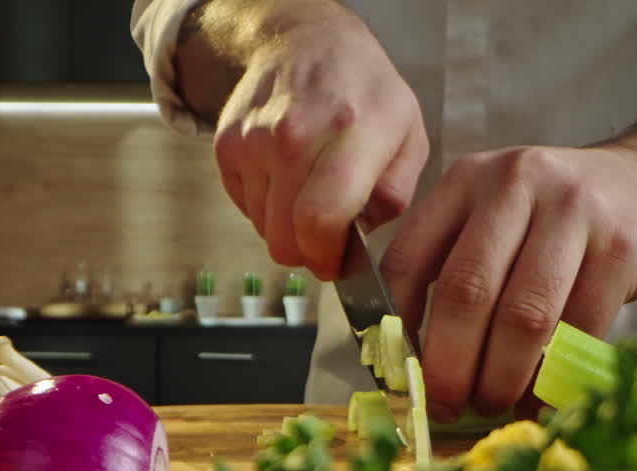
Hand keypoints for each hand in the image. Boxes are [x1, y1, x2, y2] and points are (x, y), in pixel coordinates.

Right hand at [211, 6, 428, 279]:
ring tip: (309, 194)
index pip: (320, 220)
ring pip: (263, 229)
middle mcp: (295, 134)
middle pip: (284, 237)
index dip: (326, 258)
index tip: (335, 264)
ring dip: (287, 228)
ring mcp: (254, 140)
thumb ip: (395, 194)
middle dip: (306, 253)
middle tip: (326, 239)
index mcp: (351, 131)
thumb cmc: (364, 91)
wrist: (305, 41)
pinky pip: (246, 208)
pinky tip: (288, 179)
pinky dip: (267, 208)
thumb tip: (360, 241)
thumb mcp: (409, 134)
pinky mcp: (227, 146)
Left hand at [380, 141, 636, 419]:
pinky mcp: (620, 246)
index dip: (397, 327)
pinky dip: (553, 376)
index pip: (408, 259)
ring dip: (501, 376)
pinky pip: (579, 328)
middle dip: (449, 364)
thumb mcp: (496, 214)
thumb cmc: (560, 217)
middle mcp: (514, 184)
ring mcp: (572, 211)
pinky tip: (539, 399)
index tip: (401, 372)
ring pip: (522, 315)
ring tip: (492, 404)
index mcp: (466, 181)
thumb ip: (453, 263)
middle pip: (465, 292)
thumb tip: (410, 356)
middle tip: (446, 405)